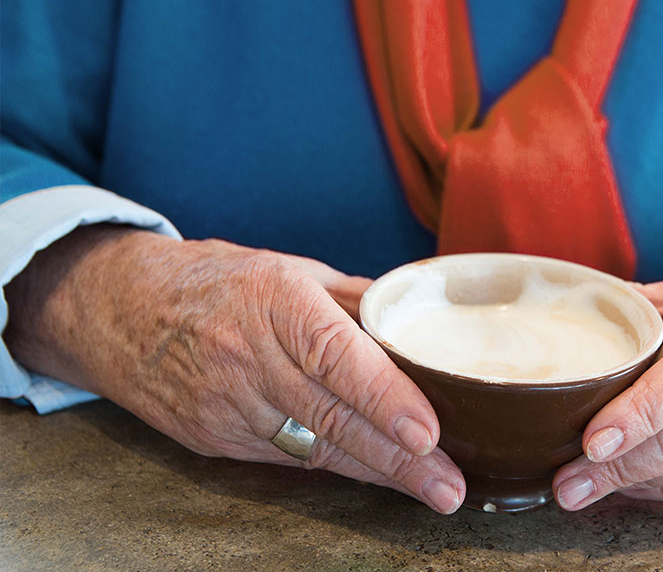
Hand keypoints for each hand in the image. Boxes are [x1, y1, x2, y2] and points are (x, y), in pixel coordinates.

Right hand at [4, 225, 464, 512]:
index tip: (427, 431)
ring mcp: (227, 405)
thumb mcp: (287, 268)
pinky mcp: (214, 439)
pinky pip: (288, 458)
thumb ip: (354, 299)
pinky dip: (338, 468)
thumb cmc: (215, 281)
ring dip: (379, 473)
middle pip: (333, 417)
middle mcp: (249, 356)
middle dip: (400, 459)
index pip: (336, 355)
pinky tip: (380, 476)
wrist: (116, 309)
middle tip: (449, 486)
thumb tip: (417, 320)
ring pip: (315, 449)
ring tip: (432, 491)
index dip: (384, 397)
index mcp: (273, 300)